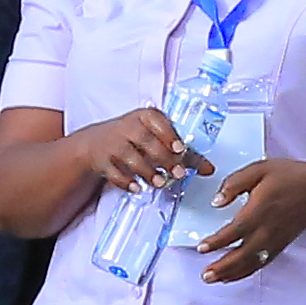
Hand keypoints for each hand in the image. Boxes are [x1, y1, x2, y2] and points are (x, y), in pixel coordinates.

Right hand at [60, 105, 193, 194]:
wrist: (96, 143)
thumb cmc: (133, 138)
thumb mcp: (157, 138)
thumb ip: (184, 154)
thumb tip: (209, 169)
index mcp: (144, 117)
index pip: (156, 121)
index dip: (168, 135)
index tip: (180, 149)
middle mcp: (127, 127)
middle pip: (145, 141)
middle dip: (163, 158)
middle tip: (178, 173)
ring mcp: (113, 143)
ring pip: (129, 156)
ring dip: (146, 171)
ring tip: (159, 182)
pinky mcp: (102, 160)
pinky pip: (113, 172)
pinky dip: (126, 181)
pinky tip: (137, 187)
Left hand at [193, 156, 305, 281]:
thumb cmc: (290, 177)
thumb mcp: (260, 169)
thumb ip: (235, 183)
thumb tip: (216, 201)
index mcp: (260, 210)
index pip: (235, 230)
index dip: (217, 242)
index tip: (202, 248)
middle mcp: (267, 230)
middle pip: (242, 254)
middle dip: (223, 267)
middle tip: (205, 275)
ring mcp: (275, 240)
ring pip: (251, 262)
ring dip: (232, 273)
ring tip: (214, 279)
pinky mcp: (280, 245)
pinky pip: (262, 263)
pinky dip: (246, 271)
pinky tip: (233, 275)